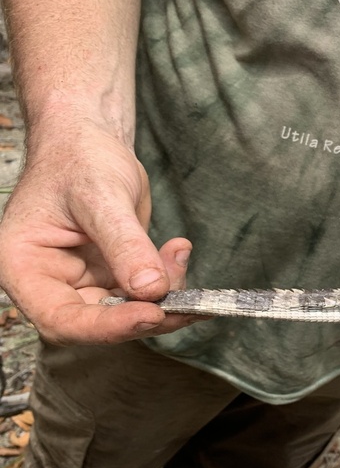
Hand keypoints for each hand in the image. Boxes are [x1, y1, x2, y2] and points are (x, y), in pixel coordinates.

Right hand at [0, 121, 200, 344]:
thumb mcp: (100, 196)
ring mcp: (82, 281)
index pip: (61, 318)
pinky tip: (178, 251)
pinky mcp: (112, 275)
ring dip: (164, 298)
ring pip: (127, 312)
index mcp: (24, 267)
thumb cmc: (79, 158)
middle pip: (97, 323)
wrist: (91, 142)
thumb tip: (152, 290)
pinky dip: (168, 281)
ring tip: (179, 257)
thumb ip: (124, 244)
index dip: (107, 326)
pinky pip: (143, 294)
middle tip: (186, 300)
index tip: (151, 314)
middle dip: (146, 315)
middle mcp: (50, 283)